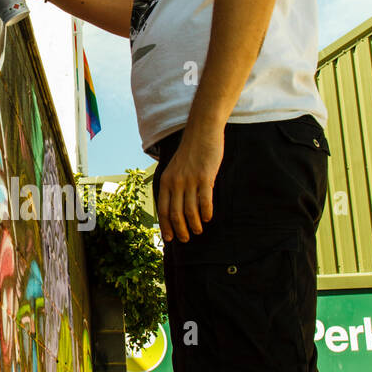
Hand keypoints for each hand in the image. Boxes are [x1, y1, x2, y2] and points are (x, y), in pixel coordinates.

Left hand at [157, 120, 224, 241]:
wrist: (202, 132)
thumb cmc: (190, 152)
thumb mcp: (175, 169)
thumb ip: (174, 185)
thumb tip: (175, 206)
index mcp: (166, 181)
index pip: (163, 210)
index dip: (166, 227)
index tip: (169, 239)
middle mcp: (175, 183)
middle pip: (176, 214)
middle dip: (180, 230)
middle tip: (186, 239)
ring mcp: (190, 181)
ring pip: (190, 211)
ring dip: (194, 225)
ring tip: (198, 231)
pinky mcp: (205, 177)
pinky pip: (204, 201)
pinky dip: (206, 213)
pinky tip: (208, 218)